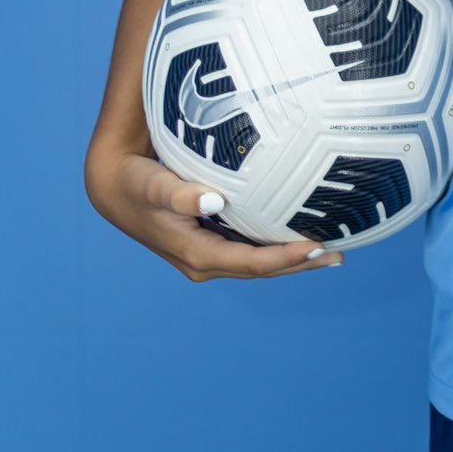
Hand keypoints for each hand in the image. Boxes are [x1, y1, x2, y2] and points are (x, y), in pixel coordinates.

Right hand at [85, 143, 342, 279]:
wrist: (114, 187)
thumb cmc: (136, 183)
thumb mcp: (154, 186)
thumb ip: (180, 192)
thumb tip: (213, 199)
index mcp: (198, 255)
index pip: (253, 263)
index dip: (287, 257)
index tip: (318, 246)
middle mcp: (206, 261)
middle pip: (263, 268)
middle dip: (300, 263)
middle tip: (338, 254)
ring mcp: (209, 254)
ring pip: (259, 262)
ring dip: (293, 259)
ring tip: (331, 250)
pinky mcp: (210, 241)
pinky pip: (250, 249)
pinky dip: (276, 246)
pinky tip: (298, 235)